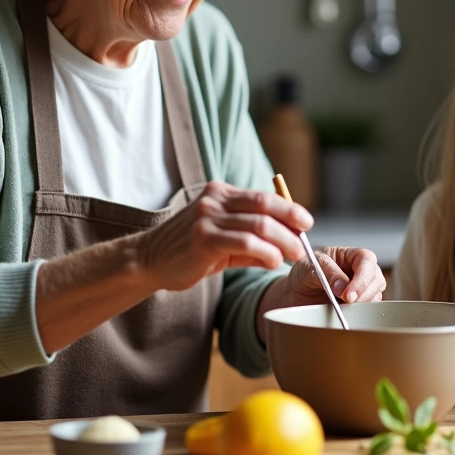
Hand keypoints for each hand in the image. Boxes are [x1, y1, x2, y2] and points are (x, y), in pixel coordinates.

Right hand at [134, 181, 309, 292]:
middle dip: (292, 221)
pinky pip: (244, 242)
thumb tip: (289, 244)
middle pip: (265, 205)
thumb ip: (252, 237)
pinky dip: (265, 252)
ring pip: (259, 224)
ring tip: (295, 255)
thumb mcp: (221, 236)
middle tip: (305, 240)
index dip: (289, 208)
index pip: (263, 196)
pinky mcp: (203, 239)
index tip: (306, 222)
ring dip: (284, 241)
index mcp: (220, 193)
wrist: (148, 260)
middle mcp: (214, 200)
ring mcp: (207, 217)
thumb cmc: (188, 250)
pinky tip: (274, 261)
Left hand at [256, 245, 385, 338]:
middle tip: (347, 304)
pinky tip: (347, 316)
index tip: (349, 295)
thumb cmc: (303, 274)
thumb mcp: (309, 267)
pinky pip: (368, 311)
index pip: (366, 260)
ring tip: (343, 309)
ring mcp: (362, 289)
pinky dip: (360, 315)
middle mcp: (360, 271)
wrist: (295, 294)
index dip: (362, 277)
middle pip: (375, 279)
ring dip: (363, 305)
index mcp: (350, 255)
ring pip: (375, 296)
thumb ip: (327, 273)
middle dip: (363, 293)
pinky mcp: (360, 306)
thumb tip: (343, 288)